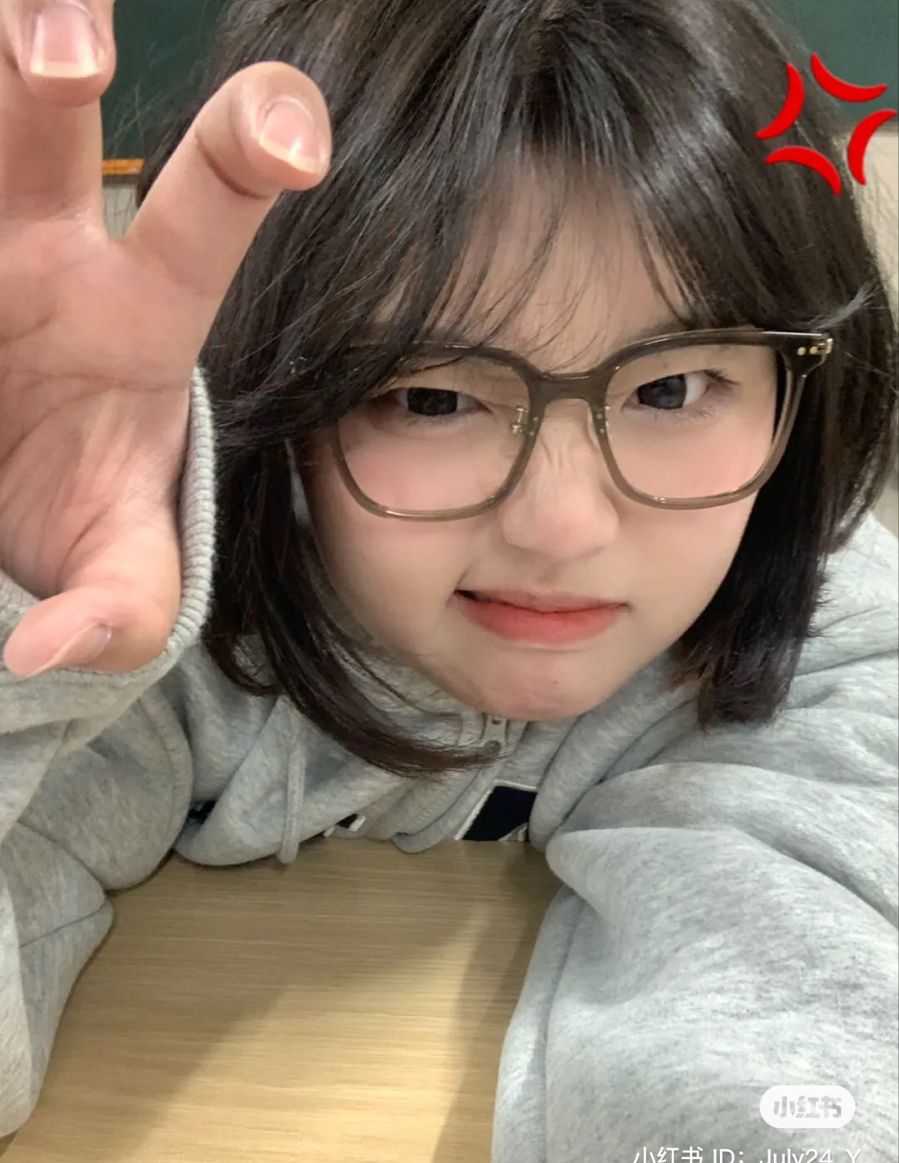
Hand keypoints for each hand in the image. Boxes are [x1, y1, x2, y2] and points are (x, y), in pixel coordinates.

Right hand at [0, 0, 329, 675]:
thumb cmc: (79, 520)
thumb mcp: (118, 573)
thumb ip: (118, 608)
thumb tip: (44, 652)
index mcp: (136, 317)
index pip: (205, 221)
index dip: (251, 154)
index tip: (292, 131)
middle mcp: (42, 253)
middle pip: (41, 133)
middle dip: (41, 59)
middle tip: (58, 39)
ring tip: (5, 34)